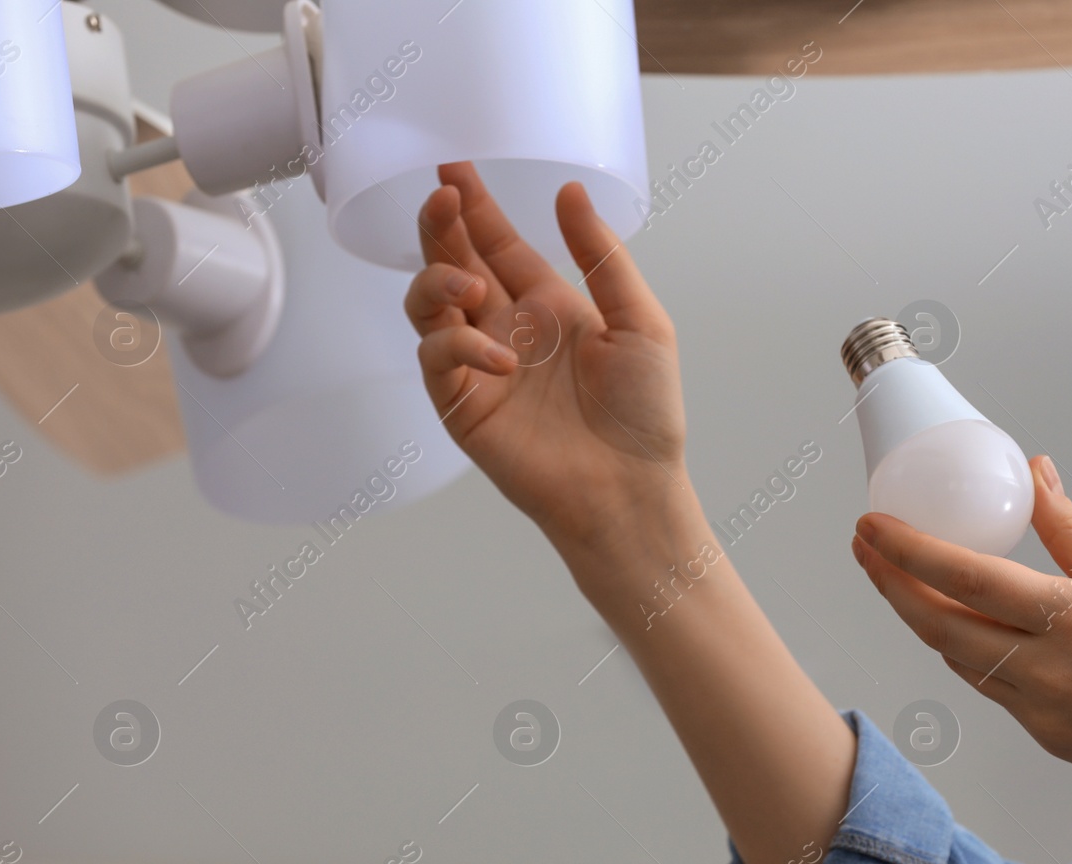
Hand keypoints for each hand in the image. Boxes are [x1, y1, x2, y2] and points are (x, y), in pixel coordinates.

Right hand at [404, 163, 691, 558]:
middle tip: (443, 197)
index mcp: (548, 305)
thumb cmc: (644, 414)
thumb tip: (571, 193)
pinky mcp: (462, 406)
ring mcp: (480, 367)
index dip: (474, 206)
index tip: (454, 169)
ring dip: (438, 280)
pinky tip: (500, 358)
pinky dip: (458, 347)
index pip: (497, 243)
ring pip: (427, 304)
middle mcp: (507, 329)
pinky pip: (437, 359)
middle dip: (441, 226)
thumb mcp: (641, 320)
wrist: (631, 486)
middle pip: (453, 262)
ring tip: (471, 285)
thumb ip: (601, 256)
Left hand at [851, 455, 1071, 805]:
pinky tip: (965, 623)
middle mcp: (1047, 672)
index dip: (906, 551)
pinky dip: (965, 650)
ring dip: (923, 617)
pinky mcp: (1048, 738)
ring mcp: (1042, 712)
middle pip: (936, 625)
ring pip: (957, 658)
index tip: (870, 526)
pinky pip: (989, 686)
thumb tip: (1037, 474)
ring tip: (903, 576)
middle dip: (890, 583)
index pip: (964, 578)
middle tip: (865, 546)